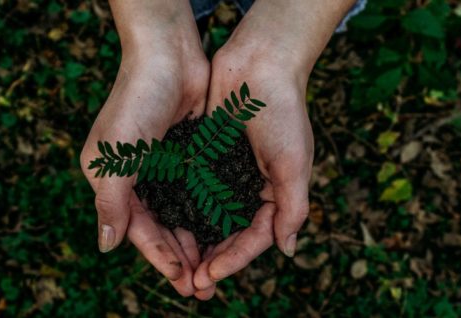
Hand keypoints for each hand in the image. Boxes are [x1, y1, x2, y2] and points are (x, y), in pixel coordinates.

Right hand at [80, 1, 209, 295]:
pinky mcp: (189, 156)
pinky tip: (223, 233)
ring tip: (215, 269)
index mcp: (113, 180)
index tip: (182, 279)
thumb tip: (105, 246)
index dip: (158, 256)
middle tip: (203, 287)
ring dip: (196, 242)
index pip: (137, 229)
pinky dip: (208, 214)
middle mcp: (138, 178)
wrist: (168, 56)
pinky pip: (199, 193)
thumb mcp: (115, 156)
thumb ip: (111, 202)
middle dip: (180, 258)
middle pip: (161, 228)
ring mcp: (165, 167)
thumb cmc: (135, 102)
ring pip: (182, 215)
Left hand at [192, 45, 313, 294]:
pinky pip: (192, 190)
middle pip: (229, 234)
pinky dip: (182, 209)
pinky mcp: (205, 157)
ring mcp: (226, 173)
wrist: (259, 64)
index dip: (234, 259)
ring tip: (177, 265)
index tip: (211, 275)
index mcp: (275, 193)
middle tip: (191, 283)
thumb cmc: (283, 112)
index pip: (255, 237)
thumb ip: (293, 207)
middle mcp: (249, 187)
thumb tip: (288, 250)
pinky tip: (166, 226)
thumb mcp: (294, 163)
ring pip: (208, 217)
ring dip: (195, 242)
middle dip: (212, 259)